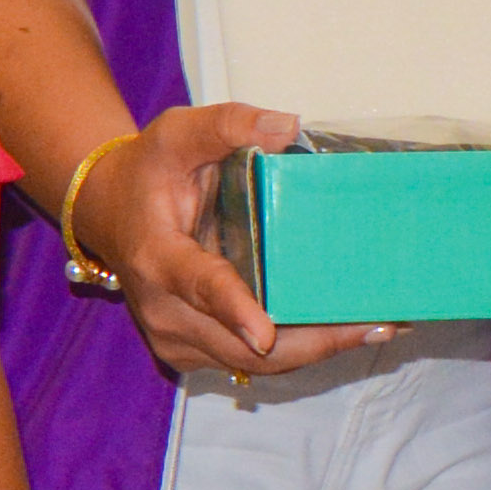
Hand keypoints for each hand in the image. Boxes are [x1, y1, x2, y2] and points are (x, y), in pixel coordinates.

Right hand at [85, 101, 384, 387]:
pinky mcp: (192, 351)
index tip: (264, 335)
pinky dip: (298, 350)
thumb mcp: (176, 133)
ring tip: (382, 326)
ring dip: (317, 349)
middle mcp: (163, 310)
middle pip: (239, 345)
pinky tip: (349, 329)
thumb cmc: (148, 171)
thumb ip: (226, 126)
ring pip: (251, 363)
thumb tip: (288, 127)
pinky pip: (249, 362)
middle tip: (378, 323)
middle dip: (310, 340)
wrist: (108, 212)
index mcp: (156, 256)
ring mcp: (176, 338)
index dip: (233, 310)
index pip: (198, 286)